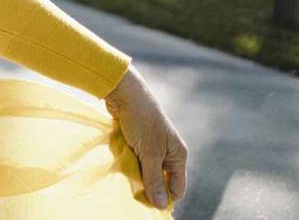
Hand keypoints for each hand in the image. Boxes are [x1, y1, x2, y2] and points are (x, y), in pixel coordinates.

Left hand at [104, 65, 188, 209]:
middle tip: (133, 194)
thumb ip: (154, 179)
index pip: (177, 186)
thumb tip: (161, 205)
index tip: (148, 206)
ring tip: (125, 177)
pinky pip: (135, 158)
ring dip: (136, 174)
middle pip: (161, 179)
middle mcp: (168, 151)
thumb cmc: (141, 121)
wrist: (124, 93)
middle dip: (148, 186)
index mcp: (178, 155)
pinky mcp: (138, 140)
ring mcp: (153, 145)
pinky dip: (128, 162)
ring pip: (146, 169)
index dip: (165, 198)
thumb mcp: (149, 153)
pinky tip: (120, 164)